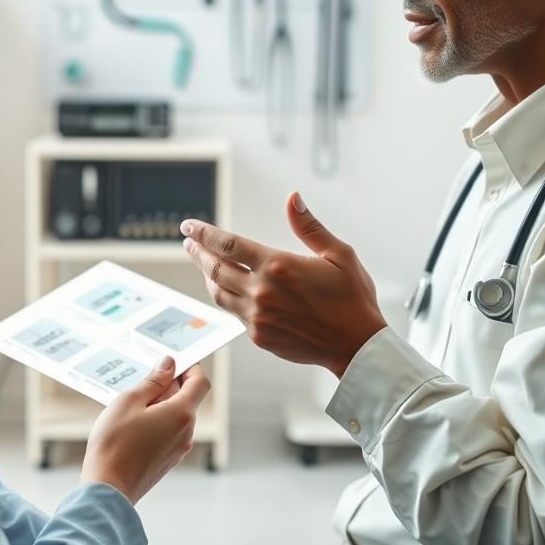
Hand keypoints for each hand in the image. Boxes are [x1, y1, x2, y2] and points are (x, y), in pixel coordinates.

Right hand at [81, 357, 209, 503]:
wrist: (107, 489)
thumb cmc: (115, 444)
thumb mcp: (129, 401)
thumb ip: (153, 381)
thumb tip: (168, 365)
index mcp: (181, 414)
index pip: (200, 382)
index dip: (190, 367)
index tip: (172, 362)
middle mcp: (186, 432)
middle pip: (187, 399)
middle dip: (168, 386)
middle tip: (141, 382)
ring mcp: (178, 449)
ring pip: (176, 416)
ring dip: (160, 405)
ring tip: (131, 406)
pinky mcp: (167, 460)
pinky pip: (168, 432)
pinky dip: (156, 422)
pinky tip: (132, 424)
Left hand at [181, 191, 386, 376]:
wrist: (357, 346)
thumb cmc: (352, 299)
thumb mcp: (338, 254)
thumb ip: (309, 226)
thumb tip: (293, 198)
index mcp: (277, 266)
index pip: (227, 244)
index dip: (204, 233)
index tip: (189, 227)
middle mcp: (261, 291)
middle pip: (214, 268)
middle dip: (198, 252)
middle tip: (188, 242)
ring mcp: (257, 316)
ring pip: (219, 293)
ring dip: (207, 276)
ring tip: (203, 264)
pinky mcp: (259, 336)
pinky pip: (235, 314)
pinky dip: (228, 298)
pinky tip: (229, 291)